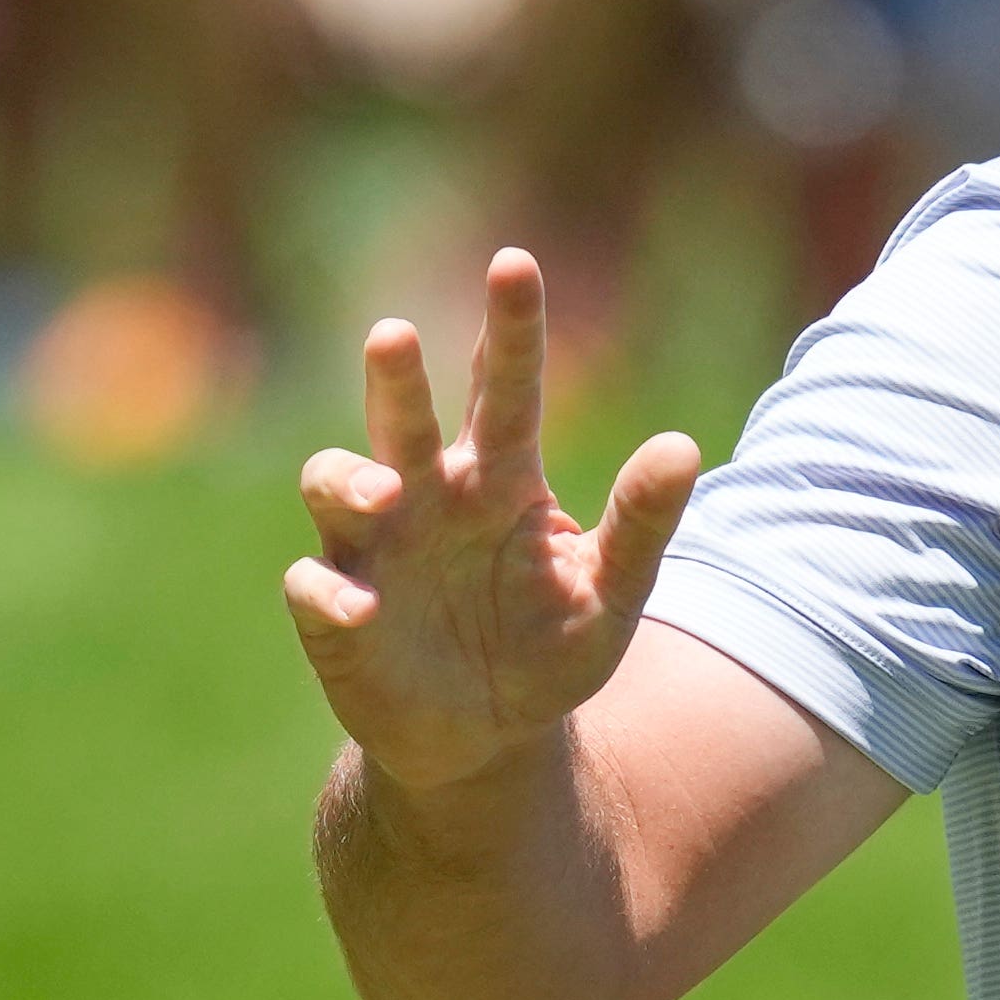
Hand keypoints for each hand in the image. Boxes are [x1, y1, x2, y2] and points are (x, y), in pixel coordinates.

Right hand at [284, 251, 699, 793]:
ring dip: (350, 480)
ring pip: (334, 481)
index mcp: (500, 479)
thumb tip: (682, 446)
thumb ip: (642, 525)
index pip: (505, 388)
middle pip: (403, 419)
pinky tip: (360, 607)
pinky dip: (332, 592)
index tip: (514, 262)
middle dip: (395, 378)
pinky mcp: (335, 612)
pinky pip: (316, 586)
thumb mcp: (611, 594)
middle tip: (395, 334)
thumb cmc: (549, 647)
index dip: (510, 329)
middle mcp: (427, 496)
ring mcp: (372, 548)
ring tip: (384, 494)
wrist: (489, 737)